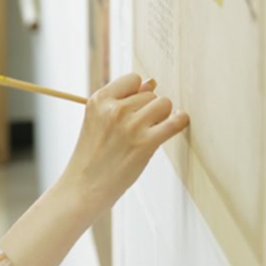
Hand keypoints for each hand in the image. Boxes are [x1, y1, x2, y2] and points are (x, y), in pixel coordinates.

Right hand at [61, 73, 189, 214]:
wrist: (85, 187)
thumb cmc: (93, 155)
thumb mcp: (99, 121)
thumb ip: (123, 99)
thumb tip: (152, 82)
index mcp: (99, 100)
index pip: (133, 79)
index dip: (136, 93)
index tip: (133, 109)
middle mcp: (114, 109)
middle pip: (151, 94)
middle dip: (149, 109)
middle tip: (136, 131)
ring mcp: (130, 125)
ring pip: (164, 104)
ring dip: (162, 117)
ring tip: (148, 133)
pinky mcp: (145, 143)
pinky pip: (175, 121)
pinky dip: (180, 121)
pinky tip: (178, 124)